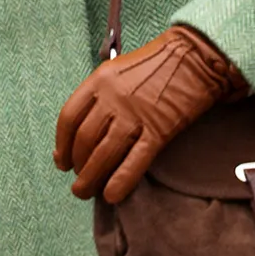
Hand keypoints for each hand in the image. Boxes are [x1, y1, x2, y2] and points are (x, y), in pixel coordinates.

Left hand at [54, 24, 250, 203]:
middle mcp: (112, 99)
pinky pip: (135, 161)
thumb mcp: (116, 70)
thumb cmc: (154, 64)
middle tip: (77, 181)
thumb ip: (98, 95)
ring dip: (91, 178)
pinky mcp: (159, 131)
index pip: (69, 118)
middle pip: (84, 140)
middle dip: (77, 166)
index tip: (60, 160)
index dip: (61, 144)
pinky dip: (121, 181)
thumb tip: (82, 127)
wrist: (194, 59)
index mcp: (98, 81)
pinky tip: (111, 195)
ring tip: (85, 192)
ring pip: (104, 154)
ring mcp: (135, 116)